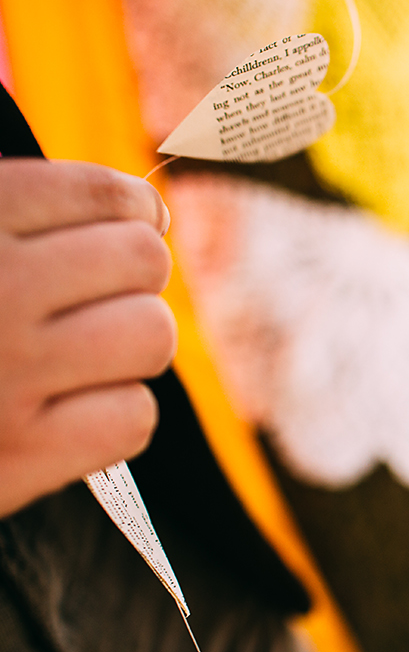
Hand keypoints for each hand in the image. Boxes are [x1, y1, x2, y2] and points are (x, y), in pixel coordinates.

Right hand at [0, 159, 175, 516]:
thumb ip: (9, 204)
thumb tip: (130, 201)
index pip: (102, 194)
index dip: (136, 209)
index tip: (139, 222)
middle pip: (143, 263)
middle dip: (131, 280)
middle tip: (102, 297)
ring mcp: (7, 375)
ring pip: (151, 336)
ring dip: (129, 346)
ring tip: (88, 354)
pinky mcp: (18, 458)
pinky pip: (133, 418)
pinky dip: (111, 418)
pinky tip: (69, 413)